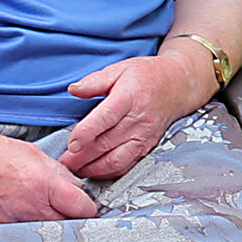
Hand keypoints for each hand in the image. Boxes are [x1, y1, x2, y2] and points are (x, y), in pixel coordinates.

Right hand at [0, 127, 100, 224]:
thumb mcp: (35, 154)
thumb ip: (60, 174)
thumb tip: (77, 187)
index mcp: (45, 185)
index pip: (84, 209)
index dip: (88, 206)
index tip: (84, 203)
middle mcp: (33, 208)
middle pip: (70, 227)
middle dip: (73, 219)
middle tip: (69, 210)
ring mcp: (17, 223)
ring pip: (50, 234)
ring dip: (54, 226)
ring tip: (47, 213)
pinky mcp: (3, 230)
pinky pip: (28, 235)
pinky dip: (32, 229)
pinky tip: (28, 216)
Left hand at [63, 46, 215, 182]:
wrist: (177, 86)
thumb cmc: (146, 76)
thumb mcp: (120, 69)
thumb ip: (95, 81)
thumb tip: (73, 89)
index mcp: (129, 97)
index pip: (105, 118)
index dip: (87, 133)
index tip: (71, 144)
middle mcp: (138, 119)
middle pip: (107, 143)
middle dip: (83, 158)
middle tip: (63, 165)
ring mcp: (144, 136)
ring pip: (117, 159)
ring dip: (95, 169)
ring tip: (76, 171)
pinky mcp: (147, 147)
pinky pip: (128, 165)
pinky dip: (110, 172)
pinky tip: (95, 172)